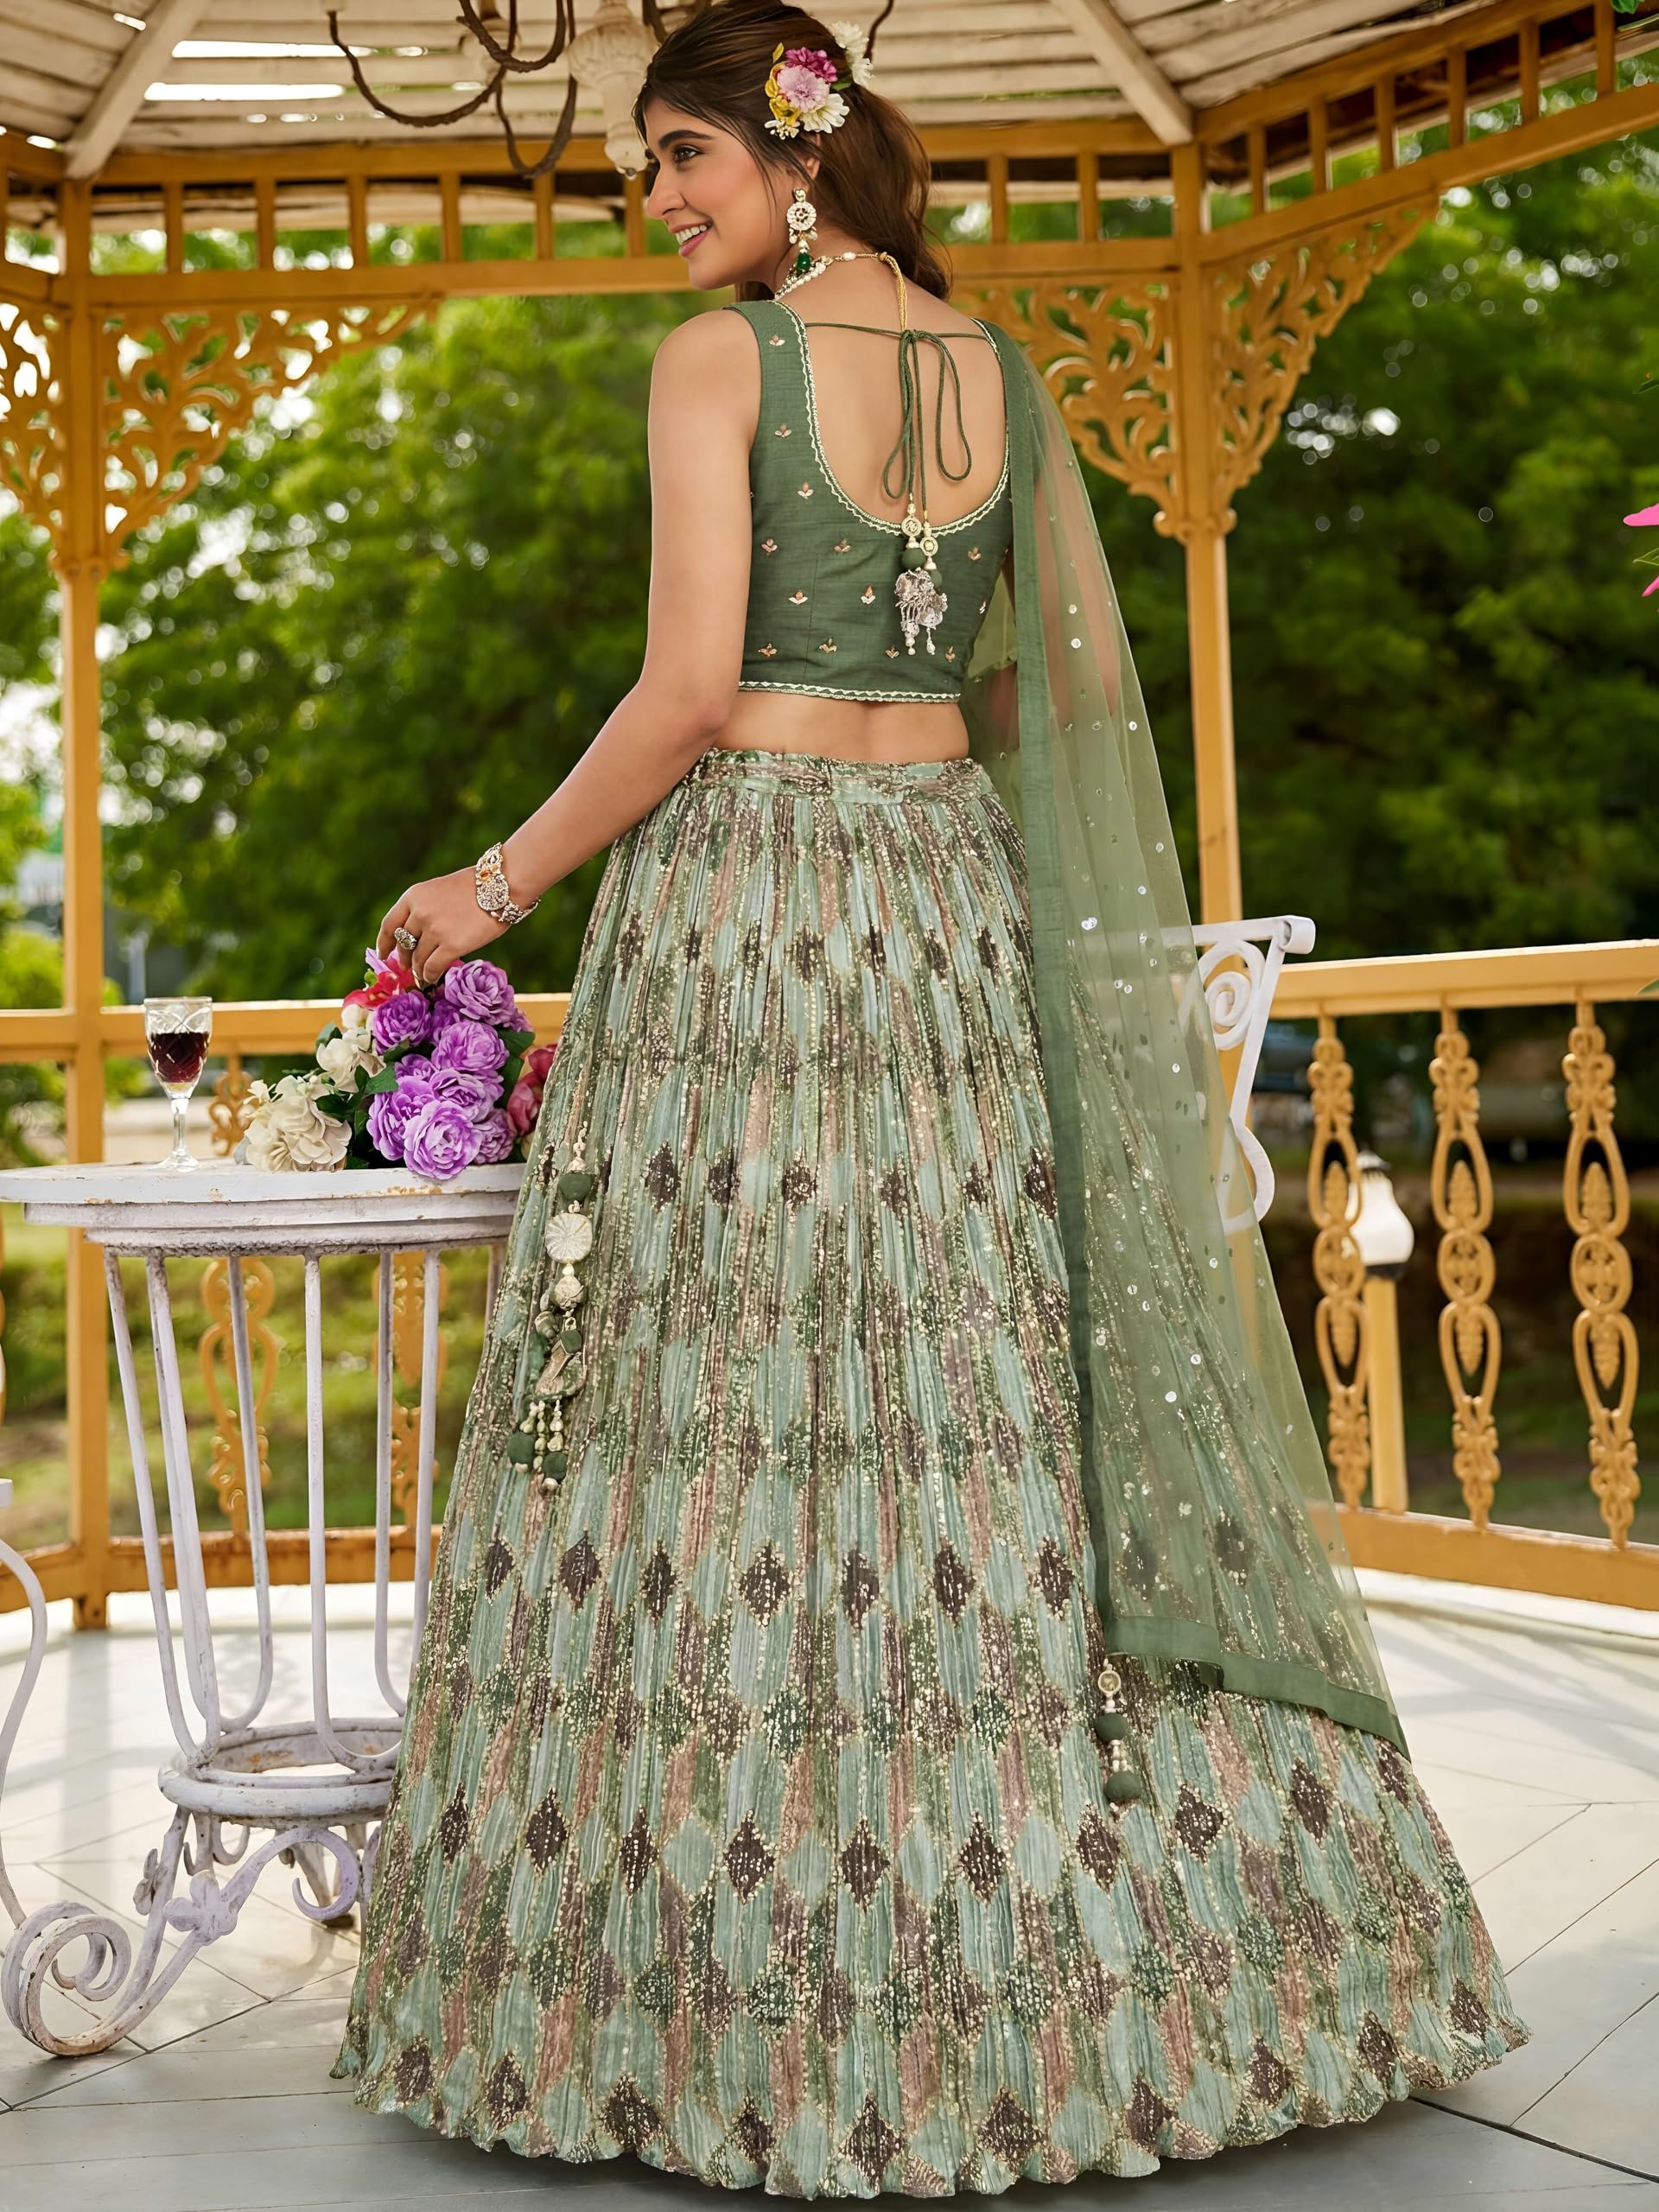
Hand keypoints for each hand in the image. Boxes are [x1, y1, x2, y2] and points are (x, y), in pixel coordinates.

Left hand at [378, 866, 509, 985]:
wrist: (501, 885)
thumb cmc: (476, 887)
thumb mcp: (439, 890)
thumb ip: (424, 909)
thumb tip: (416, 938)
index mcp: (413, 896)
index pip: (389, 924)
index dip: (384, 943)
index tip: (383, 954)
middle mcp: (419, 913)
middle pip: (404, 944)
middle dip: (405, 958)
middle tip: (408, 966)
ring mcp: (434, 930)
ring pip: (418, 959)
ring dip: (419, 970)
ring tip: (424, 975)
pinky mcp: (451, 946)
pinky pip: (432, 967)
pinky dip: (430, 976)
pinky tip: (432, 978)